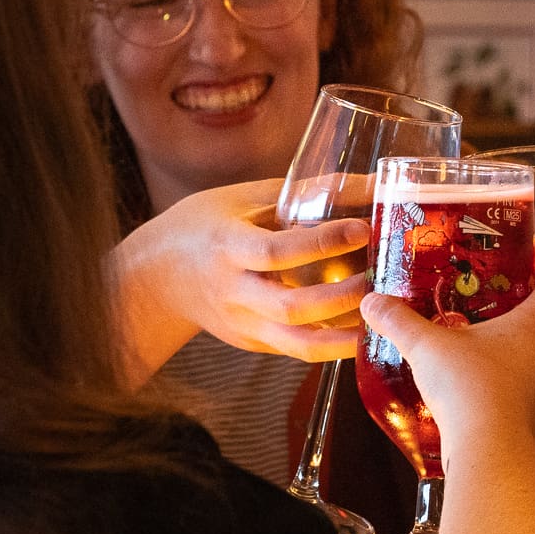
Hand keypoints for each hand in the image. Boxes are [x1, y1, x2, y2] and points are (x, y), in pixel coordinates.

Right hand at [111, 178, 371, 381]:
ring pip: (297, 344)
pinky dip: (331, 345)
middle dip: (340, 298)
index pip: (277, 251)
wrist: (155, 277)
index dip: (322, 242)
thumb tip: (369, 183)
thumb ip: (305, 194)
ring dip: (343, 338)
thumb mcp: (243, 199)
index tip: (362, 229)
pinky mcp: (251, 343)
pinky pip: (296, 350)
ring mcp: (241, 324)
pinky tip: (362, 333)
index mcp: (227, 247)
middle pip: (290, 307)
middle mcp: (233, 292)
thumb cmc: (202, 226)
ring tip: (379, 320)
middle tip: (377, 281)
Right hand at [360, 246, 534, 453]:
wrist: (489, 453)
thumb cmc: (469, 390)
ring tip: (499, 348)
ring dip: (534, 350)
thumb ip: (399, 321)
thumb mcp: (426, 347)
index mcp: (534, 326)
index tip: (534, 251)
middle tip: (513, 303)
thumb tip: (373, 302)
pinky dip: (522, 387)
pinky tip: (494, 390)